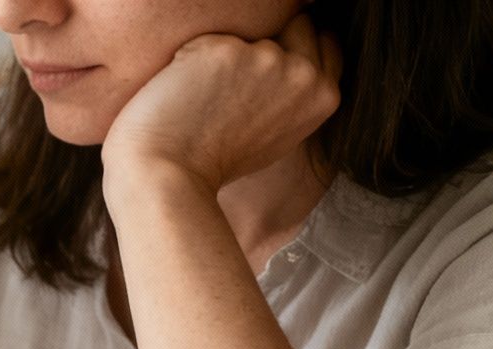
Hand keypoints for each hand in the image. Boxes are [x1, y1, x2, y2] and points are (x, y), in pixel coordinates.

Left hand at [102, 14, 341, 192]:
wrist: (171, 177)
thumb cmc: (214, 164)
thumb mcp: (278, 133)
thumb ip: (292, 96)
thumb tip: (289, 62)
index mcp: (322, 95)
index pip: (322, 42)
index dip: (295, 45)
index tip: (270, 63)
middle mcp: (302, 73)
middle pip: (290, 27)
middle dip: (262, 47)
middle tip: (230, 84)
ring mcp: (264, 58)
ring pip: (243, 37)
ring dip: (222, 60)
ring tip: (203, 104)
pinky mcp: (223, 50)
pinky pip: (202, 43)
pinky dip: (186, 64)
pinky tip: (180, 99)